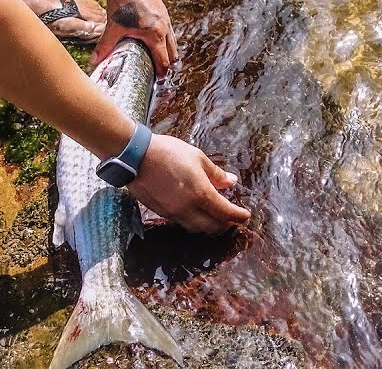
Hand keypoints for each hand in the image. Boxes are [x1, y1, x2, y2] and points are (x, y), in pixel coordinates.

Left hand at [91, 0, 178, 75]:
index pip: (163, 59)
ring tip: (157, 57)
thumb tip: (94, 61)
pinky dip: (164, 38)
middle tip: (158, 72)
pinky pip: (167, 29)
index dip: (161, 71)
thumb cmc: (122, 0)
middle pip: (172, 51)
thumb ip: (105, 45)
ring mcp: (165, 17)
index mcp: (155, 33)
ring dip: (167, 50)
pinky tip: (152, 38)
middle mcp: (164, 26)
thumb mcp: (113, 25)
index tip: (157, 80)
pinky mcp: (162, 9)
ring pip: (171, 39)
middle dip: (167, 63)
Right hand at [128, 135, 250, 233]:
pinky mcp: (161, 212)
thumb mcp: (197, 157)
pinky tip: (195, 214)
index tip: (245, 216)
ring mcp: (173, 213)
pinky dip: (194, 222)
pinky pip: (182, 223)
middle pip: (212, 226)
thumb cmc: (168, 152)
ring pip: (197, 228)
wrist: (136, 157)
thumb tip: (231, 182)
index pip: (225, 212)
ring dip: (209, 226)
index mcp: (201, 193)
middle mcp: (188, 208)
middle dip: (225, 224)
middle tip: (232, 219)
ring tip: (216, 219)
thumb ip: (216, 174)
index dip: (238, 216)